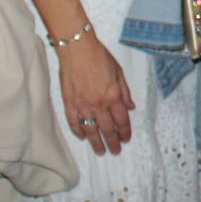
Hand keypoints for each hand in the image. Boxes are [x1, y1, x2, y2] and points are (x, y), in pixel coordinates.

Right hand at [55, 30, 135, 154]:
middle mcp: (99, 104)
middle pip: (107, 129)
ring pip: (91, 130)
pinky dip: (78, 131)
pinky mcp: (69, 103)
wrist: (78, 49)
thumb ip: (125, 92)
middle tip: (115, 151)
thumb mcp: (119, 72)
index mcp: (113, 96)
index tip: (126, 139)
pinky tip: (83, 137)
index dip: (125, 132)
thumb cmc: (100, 57)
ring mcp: (83, 106)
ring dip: (96, 142)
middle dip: (113, 142)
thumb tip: (131, 107)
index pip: (122, 120)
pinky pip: (74, 122)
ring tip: (100, 151)